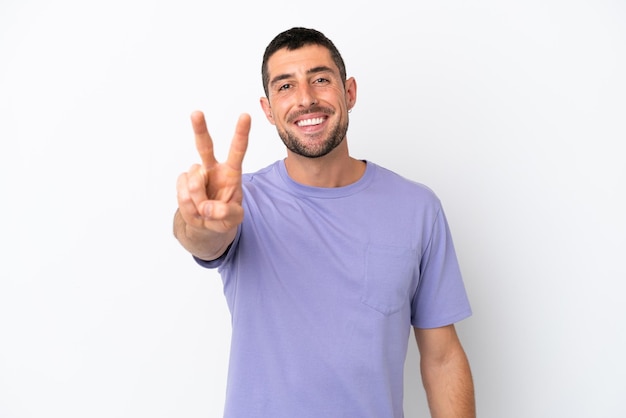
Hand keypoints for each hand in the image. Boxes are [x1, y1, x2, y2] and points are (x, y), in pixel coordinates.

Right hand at [176, 110, 250, 234]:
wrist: (205, 224)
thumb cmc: (224, 216)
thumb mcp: (233, 219)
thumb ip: (226, 214)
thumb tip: (207, 208)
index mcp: (231, 172)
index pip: (237, 151)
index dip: (241, 134)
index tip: (245, 116)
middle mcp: (212, 168)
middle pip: (205, 146)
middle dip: (200, 129)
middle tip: (196, 113)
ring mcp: (196, 175)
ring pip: (193, 181)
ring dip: (199, 200)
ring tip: (205, 209)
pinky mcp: (182, 182)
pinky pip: (182, 192)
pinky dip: (189, 205)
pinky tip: (195, 208)